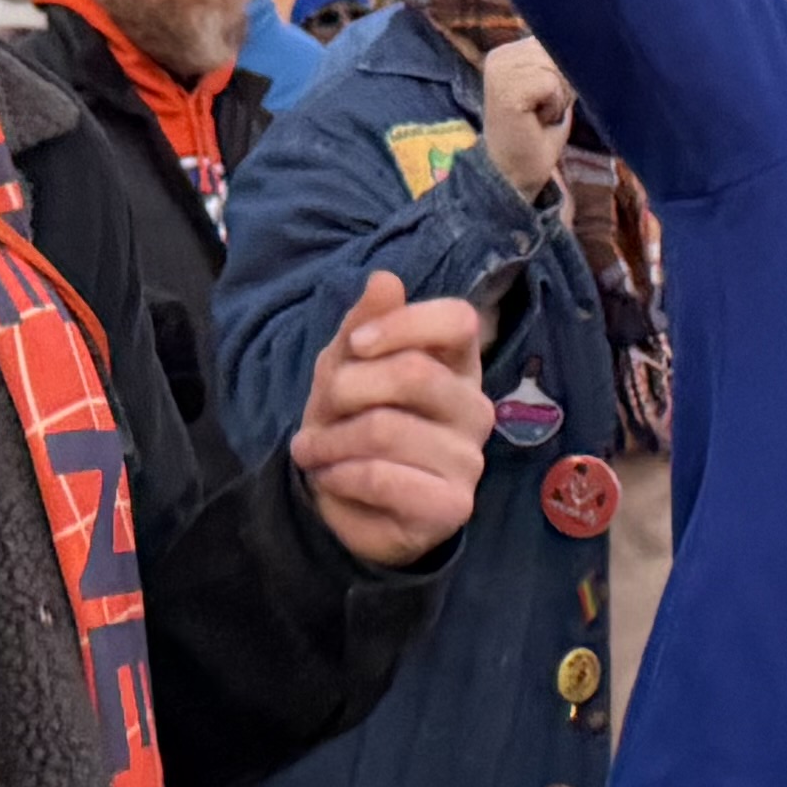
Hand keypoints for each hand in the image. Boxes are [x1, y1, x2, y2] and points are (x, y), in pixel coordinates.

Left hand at [287, 269, 494, 566]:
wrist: (345, 499)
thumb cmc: (352, 421)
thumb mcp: (346, 367)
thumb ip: (363, 325)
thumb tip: (385, 280)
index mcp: (457, 364)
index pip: (459, 320)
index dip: (402, 324)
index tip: (354, 346)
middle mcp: (474, 408)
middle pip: (414, 373)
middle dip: (346, 389)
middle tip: (318, 410)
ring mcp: (469, 459)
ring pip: (387, 430)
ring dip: (330, 441)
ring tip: (311, 450)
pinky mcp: (452, 506)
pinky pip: (383, 479)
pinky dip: (340, 476)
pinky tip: (331, 478)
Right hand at [480, 34, 577, 200]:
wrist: (517, 173)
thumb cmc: (539, 132)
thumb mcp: (552, 85)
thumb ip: (559, 60)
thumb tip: (591, 40)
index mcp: (508, 51)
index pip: (557, 39)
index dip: (564, 71)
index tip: (546, 98)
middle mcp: (499, 55)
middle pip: (558, 51)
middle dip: (563, 84)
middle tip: (543, 110)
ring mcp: (500, 72)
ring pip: (556, 68)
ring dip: (558, 97)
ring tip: (540, 115)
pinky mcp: (506, 90)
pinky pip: (552, 84)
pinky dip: (554, 106)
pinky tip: (536, 120)